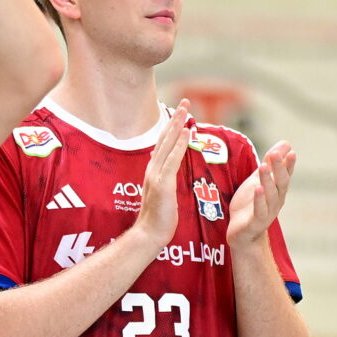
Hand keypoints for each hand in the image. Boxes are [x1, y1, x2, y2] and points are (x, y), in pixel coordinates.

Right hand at [132, 105, 194, 249]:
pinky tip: (187, 132)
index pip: (163, 144)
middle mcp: (152, 169)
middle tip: (185, 102)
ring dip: (177, 125)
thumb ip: (167, 179)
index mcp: (153, 171)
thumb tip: (171, 170)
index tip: (180, 113)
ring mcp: (156, 175)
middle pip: (164, 138)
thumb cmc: (159, 219)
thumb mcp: (164, 194)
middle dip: (175, 119)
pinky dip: (179, 144)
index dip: (171, 127)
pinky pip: (172, 160)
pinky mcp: (162, 184)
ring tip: (186, 110)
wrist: (149, 235)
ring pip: (168, 144)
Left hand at [228, 140, 296, 255]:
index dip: (288, 164)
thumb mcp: (258, 180)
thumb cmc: (251, 205)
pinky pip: (260, 210)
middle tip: (275, 154)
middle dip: (279, 168)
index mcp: (278, 190)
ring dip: (268, 180)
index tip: (291, 151)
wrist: (242, 234)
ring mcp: (268, 212)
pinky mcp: (256, 222)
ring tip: (264, 166)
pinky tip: (258, 189)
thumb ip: (270, 163)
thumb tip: (286, 143)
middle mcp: (276, 200)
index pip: (285, 174)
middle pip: (281, 183)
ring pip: (270, 195)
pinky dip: (259, 200)